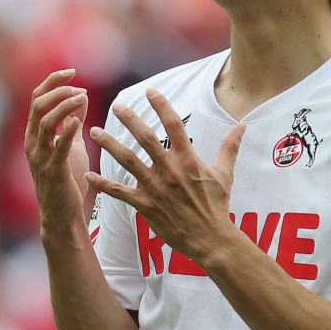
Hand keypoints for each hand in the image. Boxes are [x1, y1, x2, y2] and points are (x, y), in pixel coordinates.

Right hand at [25, 68, 92, 231]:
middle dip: (58, 90)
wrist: (63, 215)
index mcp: (35, 134)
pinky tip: (80, 121)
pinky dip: (67, 131)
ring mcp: (41, 157)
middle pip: (38, 105)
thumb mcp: (70, 145)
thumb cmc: (66, 180)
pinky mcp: (53, 171)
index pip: (37, 98)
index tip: (72, 72)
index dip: (53, 82)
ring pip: (45, 122)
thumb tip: (81, 95)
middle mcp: (33, 143)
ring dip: (64, 106)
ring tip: (82, 98)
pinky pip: (57, 147)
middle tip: (79, 86)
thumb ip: (72, 121)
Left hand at [86, 88, 244, 263]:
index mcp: (189, 160)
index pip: (173, 125)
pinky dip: (103, 185)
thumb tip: (242, 125)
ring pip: (128, 161)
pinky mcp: (146, 206)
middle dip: (129, 120)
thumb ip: (229, 147)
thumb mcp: (224, 174)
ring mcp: (156, 188)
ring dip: (110, 145)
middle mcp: (170, 171)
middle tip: (116, 107)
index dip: (161, 106)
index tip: (149, 91)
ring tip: (94, 132)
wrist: (211, 238)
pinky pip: (120, 193)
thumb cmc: (217, 206)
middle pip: (145, 139)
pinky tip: (88, 176)